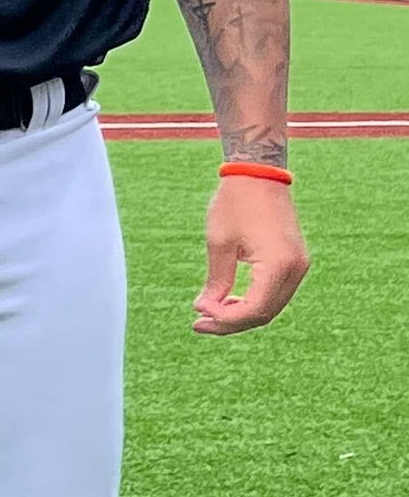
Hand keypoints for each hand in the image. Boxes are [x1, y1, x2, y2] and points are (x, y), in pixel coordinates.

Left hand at [194, 175, 308, 336]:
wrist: (258, 173)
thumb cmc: (235, 203)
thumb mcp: (219, 244)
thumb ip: (217, 281)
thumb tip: (207, 309)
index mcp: (279, 265)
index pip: (254, 309)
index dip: (225, 318)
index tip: (198, 312)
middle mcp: (296, 269)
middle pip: (264, 313)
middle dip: (231, 322)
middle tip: (199, 324)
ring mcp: (299, 265)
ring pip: (271, 306)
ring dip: (242, 313)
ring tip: (210, 313)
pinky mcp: (295, 260)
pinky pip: (275, 292)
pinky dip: (253, 300)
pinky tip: (228, 300)